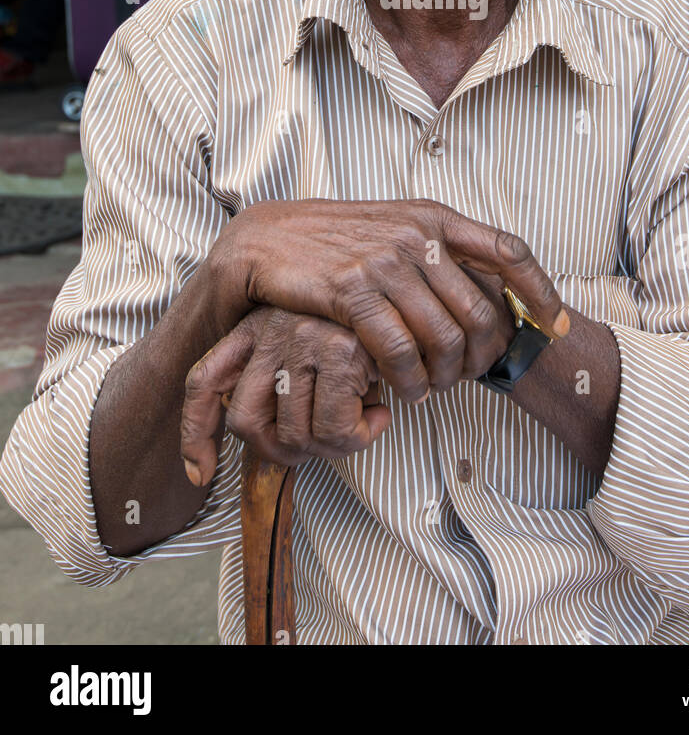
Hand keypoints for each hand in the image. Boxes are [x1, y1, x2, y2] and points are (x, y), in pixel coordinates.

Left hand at [180, 306, 390, 488]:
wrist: (417, 290)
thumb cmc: (367, 330)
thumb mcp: (317, 349)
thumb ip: (290, 385)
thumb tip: (280, 446)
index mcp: (255, 326)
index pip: (204, 380)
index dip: (195, 434)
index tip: (200, 474)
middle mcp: (270, 328)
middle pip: (247, 423)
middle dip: (283, 451)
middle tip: (323, 443)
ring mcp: (302, 337)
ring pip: (293, 434)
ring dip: (330, 447)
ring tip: (359, 424)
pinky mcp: (340, 349)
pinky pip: (334, 429)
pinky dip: (358, 438)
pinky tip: (380, 414)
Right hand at [210, 198, 568, 403]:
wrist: (266, 241)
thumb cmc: (334, 242)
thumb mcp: (394, 228)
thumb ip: (436, 251)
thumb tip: (486, 288)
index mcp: (433, 217)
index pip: (508, 250)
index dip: (541, 291)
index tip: (557, 325)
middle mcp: (416, 235)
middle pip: (480, 310)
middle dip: (483, 357)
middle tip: (468, 378)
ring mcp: (385, 262)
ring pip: (443, 338)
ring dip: (444, 378)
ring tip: (432, 390)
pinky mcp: (352, 292)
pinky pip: (398, 352)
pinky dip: (408, 382)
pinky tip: (403, 391)